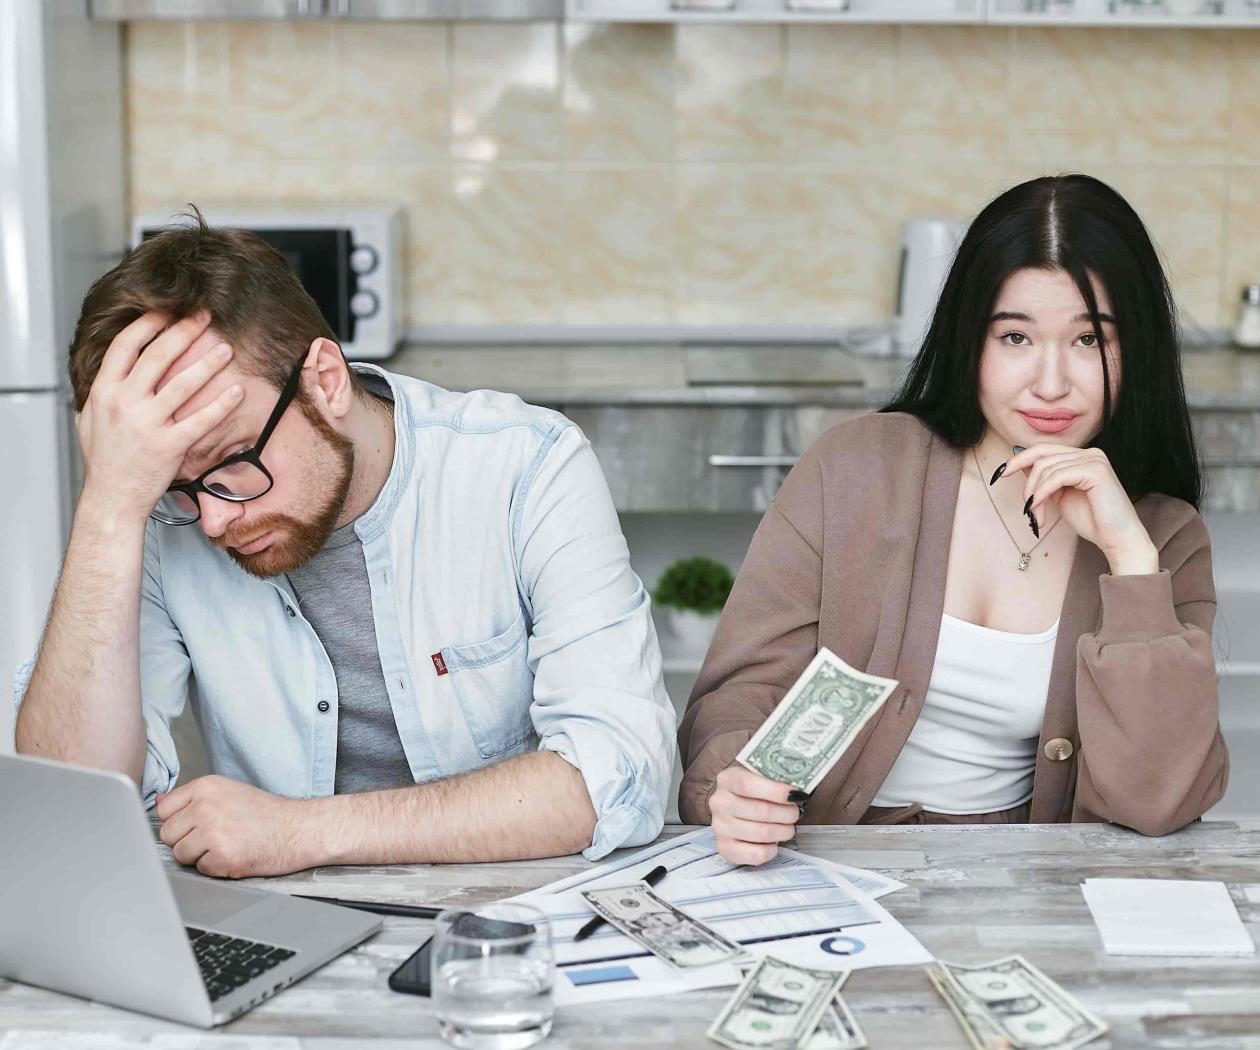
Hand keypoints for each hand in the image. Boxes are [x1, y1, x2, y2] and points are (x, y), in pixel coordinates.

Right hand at [75, 311, 242, 521]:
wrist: (111, 499)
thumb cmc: (104, 462)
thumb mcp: (88, 420)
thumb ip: (98, 393)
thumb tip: (107, 372)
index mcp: (104, 392)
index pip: (125, 346)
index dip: (148, 324)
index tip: (167, 310)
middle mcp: (124, 403)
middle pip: (157, 356)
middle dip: (183, 331)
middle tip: (204, 316)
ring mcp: (147, 424)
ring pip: (182, 384)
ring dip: (207, 363)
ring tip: (225, 348)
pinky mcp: (169, 446)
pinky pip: (201, 420)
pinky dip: (221, 404)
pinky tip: (237, 391)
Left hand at [156, 775, 320, 877]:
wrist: (300, 829)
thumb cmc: (267, 813)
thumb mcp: (229, 792)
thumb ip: (192, 798)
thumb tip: (159, 801)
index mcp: (206, 786)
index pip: (164, 810)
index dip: (179, 822)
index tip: (197, 824)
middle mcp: (206, 806)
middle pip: (168, 834)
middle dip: (186, 841)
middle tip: (216, 837)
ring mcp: (213, 831)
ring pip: (180, 854)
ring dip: (200, 856)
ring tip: (227, 845)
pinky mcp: (222, 856)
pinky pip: (200, 869)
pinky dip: (216, 868)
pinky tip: (236, 855)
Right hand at [710, 765, 800, 865]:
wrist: (735, 812)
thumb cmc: (754, 794)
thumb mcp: (761, 779)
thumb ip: (776, 780)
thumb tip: (799, 791)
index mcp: (727, 779)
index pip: (748, 785)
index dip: (775, 791)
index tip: (796, 794)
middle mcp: (720, 802)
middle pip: (760, 811)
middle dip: (787, 813)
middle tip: (796, 812)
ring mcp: (720, 826)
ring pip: (762, 833)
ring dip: (783, 831)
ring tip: (788, 827)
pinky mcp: (724, 848)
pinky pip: (756, 854)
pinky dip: (772, 850)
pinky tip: (774, 842)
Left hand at [1004, 444, 1158, 573]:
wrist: (1117, 539)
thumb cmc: (1091, 520)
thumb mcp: (1059, 495)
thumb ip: (1044, 478)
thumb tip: (1020, 464)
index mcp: (1082, 456)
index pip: (1044, 449)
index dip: (1020, 459)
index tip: (1001, 473)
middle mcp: (1090, 453)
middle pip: (1042, 456)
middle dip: (1026, 481)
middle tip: (1024, 506)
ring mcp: (1095, 459)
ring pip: (1046, 468)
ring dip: (1034, 495)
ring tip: (1036, 516)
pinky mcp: (1096, 470)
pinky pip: (1056, 477)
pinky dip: (1042, 493)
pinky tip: (1039, 509)